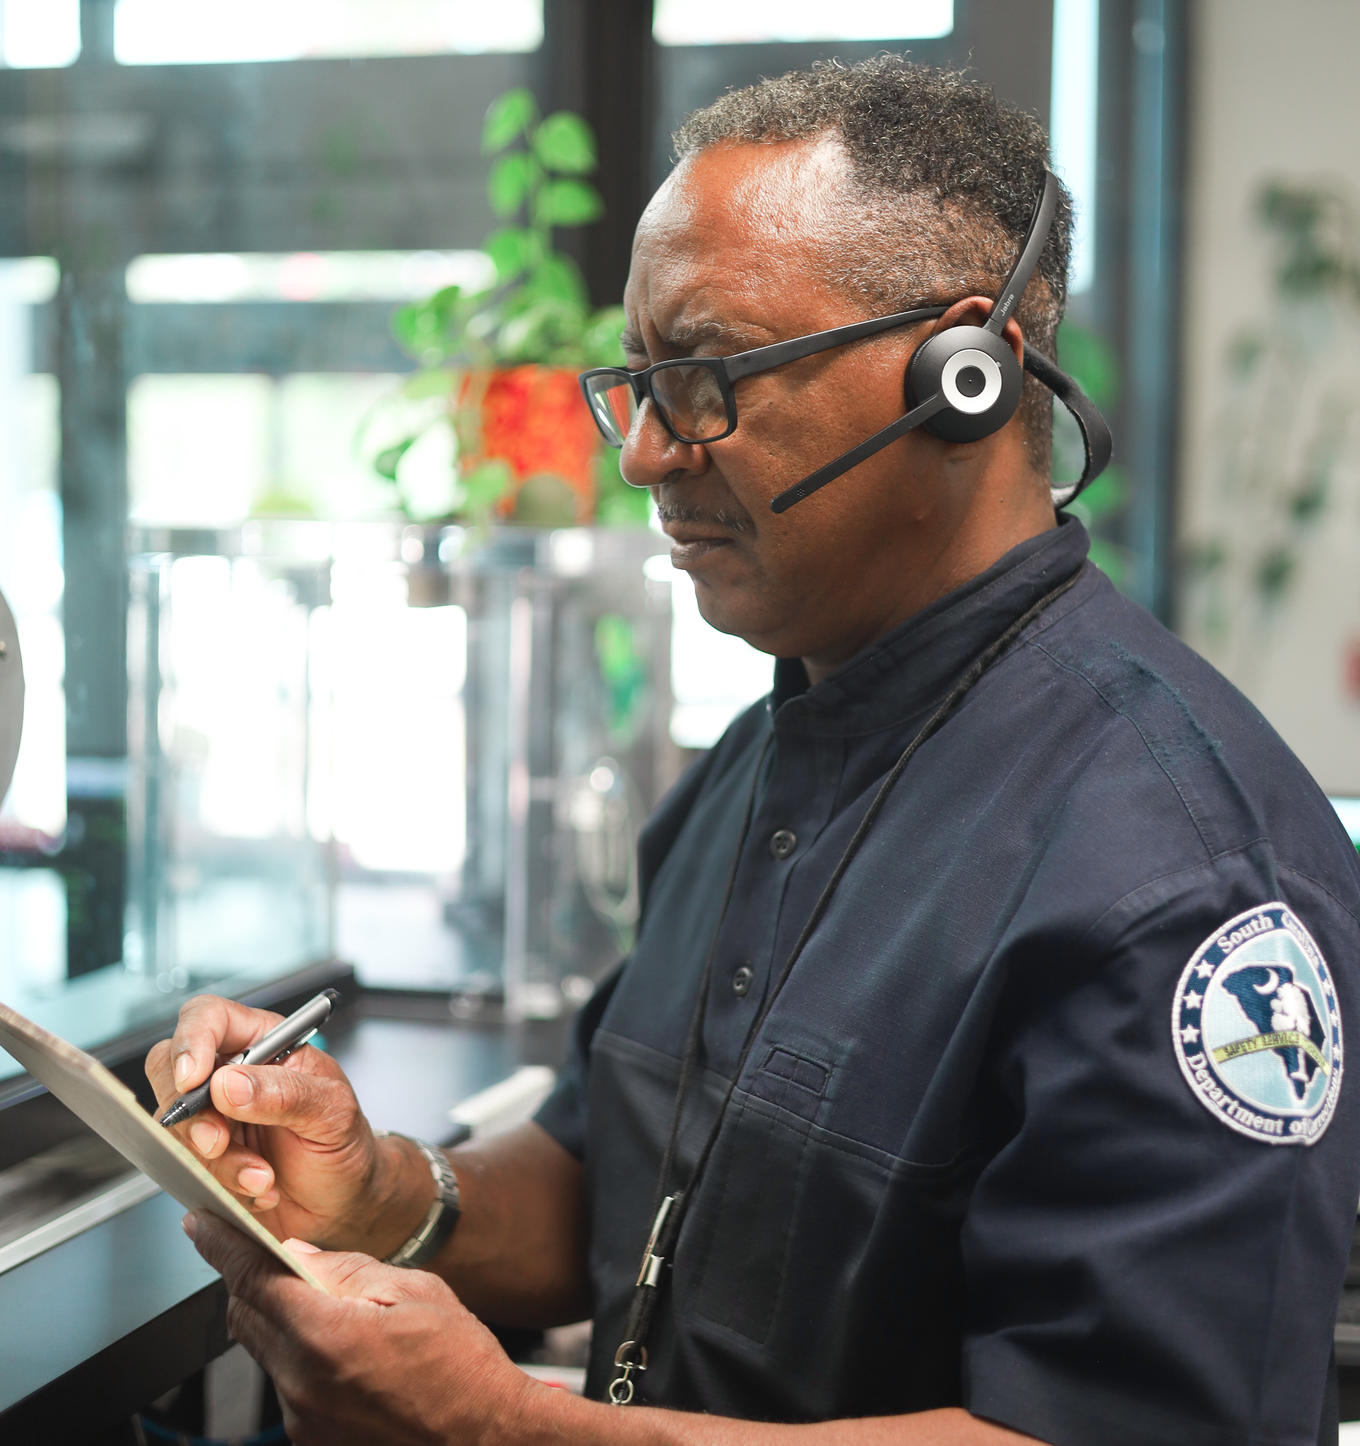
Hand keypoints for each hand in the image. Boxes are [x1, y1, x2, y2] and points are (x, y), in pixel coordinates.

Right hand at [146, 994, 398, 1247]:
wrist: (344, 1201)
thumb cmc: (345, 1143)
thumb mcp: (333, 1112)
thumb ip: (286, 1094)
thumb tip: (228, 1083)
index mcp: (266, 1042)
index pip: (209, 1017)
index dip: (192, 1040)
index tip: (193, 1078)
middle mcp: (232, 1074)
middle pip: (170, 1068)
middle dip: (190, 1110)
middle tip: (219, 1141)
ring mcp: (214, 1117)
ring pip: (176, 1125)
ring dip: (216, 1159)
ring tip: (262, 1176)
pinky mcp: (204, 1158)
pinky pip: (186, 1166)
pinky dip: (220, 1183)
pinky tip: (259, 1189)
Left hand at [185, 1211, 539, 1445]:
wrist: (483, 1439)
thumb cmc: (461, 1367)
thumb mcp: (416, 1292)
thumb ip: (348, 1270)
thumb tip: (300, 1253)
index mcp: (327, 1337)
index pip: (252, 1280)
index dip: (223, 1246)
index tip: (202, 1224)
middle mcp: (302, 1384)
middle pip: (245, 1316)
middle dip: (252, 1280)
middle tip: (277, 1257)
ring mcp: (303, 1418)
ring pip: (264, 1350)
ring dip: (281, 1321)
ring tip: (337, 1312)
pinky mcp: (310, 1439)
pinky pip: (286, 1384)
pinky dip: (300, 1357)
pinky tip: (347, 1352)